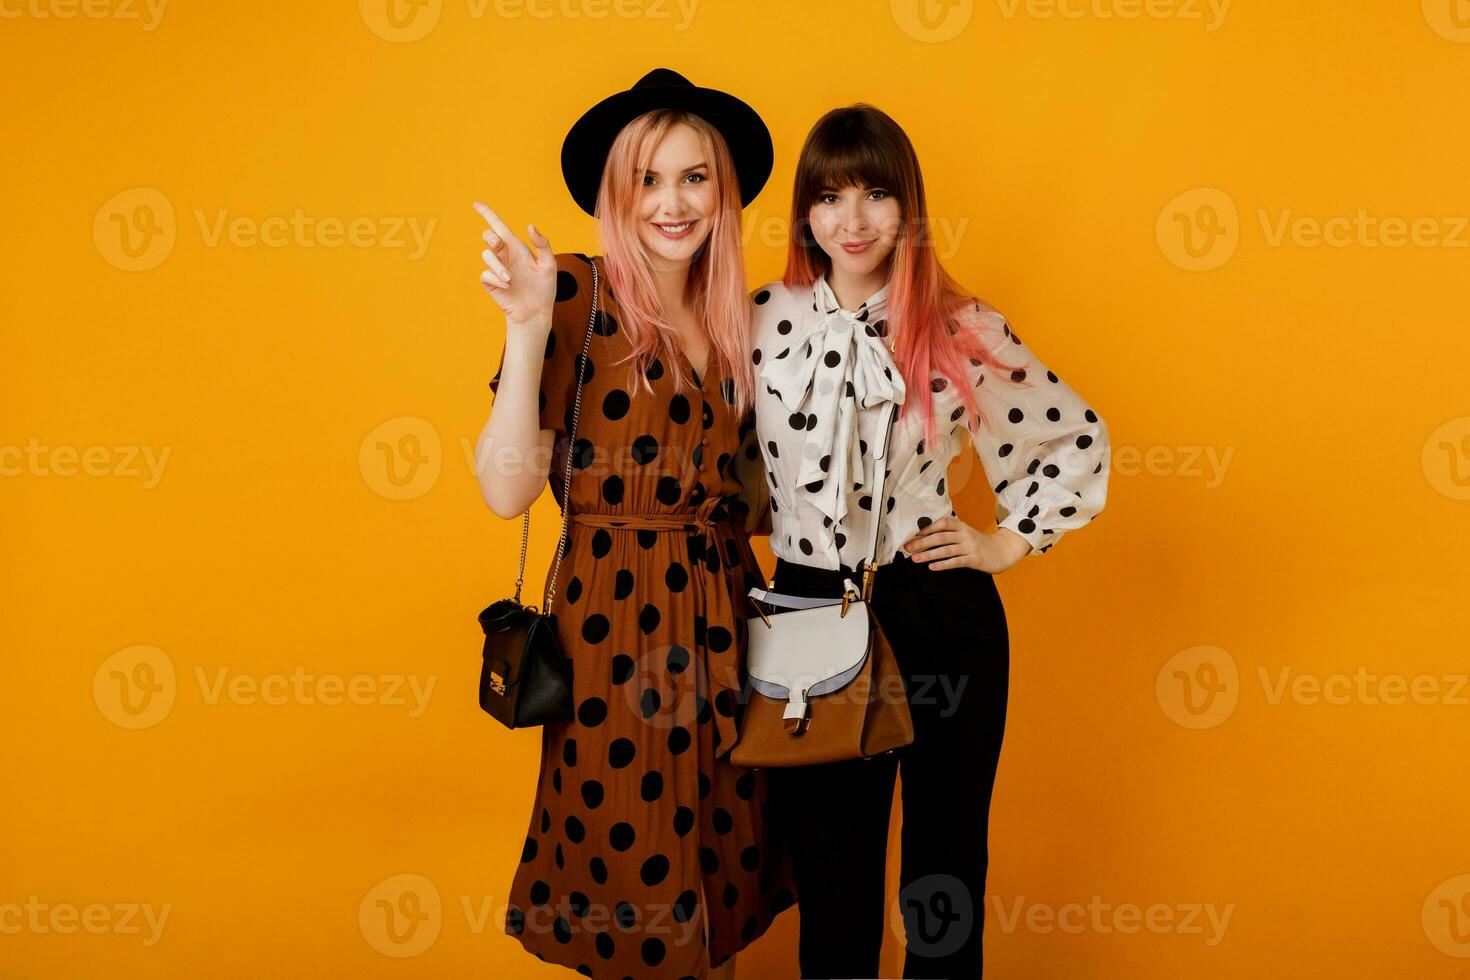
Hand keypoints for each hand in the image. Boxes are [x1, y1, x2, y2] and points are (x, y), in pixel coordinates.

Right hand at [473, 201, 555, 328]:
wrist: (536, 312)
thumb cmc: (544, 288)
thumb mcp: (549, 265)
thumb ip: (542, 245)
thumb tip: (530, 226)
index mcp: (517, 248)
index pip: (499, 227)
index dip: (488, 214)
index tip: (476, 204)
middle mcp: (505, 256)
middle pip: (488, 237)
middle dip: (490, 238)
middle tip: (499, 244)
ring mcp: (497, 269)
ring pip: (486, 255)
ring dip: (497, 266)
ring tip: (511, 279)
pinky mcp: (491, 283)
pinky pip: (485, 274)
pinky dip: (495, 278)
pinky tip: (507, 286)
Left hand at [901, 517, 1030, 573]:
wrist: (1001, 551)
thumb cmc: (978, 542)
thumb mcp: (965, 532)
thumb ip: (949, 532)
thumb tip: (924, 535)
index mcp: (961, 526)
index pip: (942, 523)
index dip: (928, 528)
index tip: (913, 534)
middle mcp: (965, 535)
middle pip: (941, 537)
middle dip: (922, 542)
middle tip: (908, 547)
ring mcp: (970, 547)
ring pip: (946, 550)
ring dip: (929, 555)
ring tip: (915, 559)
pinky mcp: (973, 560)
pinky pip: (956, 562)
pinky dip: (943, 564)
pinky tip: (932, 567)